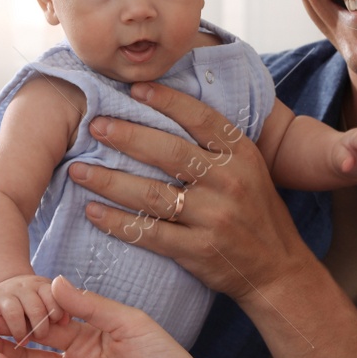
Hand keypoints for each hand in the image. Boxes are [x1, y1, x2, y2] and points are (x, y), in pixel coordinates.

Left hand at [68, 82, 312, 301]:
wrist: (277, 269)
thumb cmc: (256, 213)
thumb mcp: (250, 169)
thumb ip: (216, 146)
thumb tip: (166, 111)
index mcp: (241, 154)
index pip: (201, 119)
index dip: (167, 100)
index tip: (134, 88)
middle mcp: (229, 182)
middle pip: (168, 152)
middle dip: (126, 136)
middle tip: (95, 126)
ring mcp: (213, 217)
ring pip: (151, 193)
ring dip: (109, 181)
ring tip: (78, 171)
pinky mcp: (198, 250)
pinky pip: (149, 232)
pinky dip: (117, 222)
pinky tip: (93, 211)